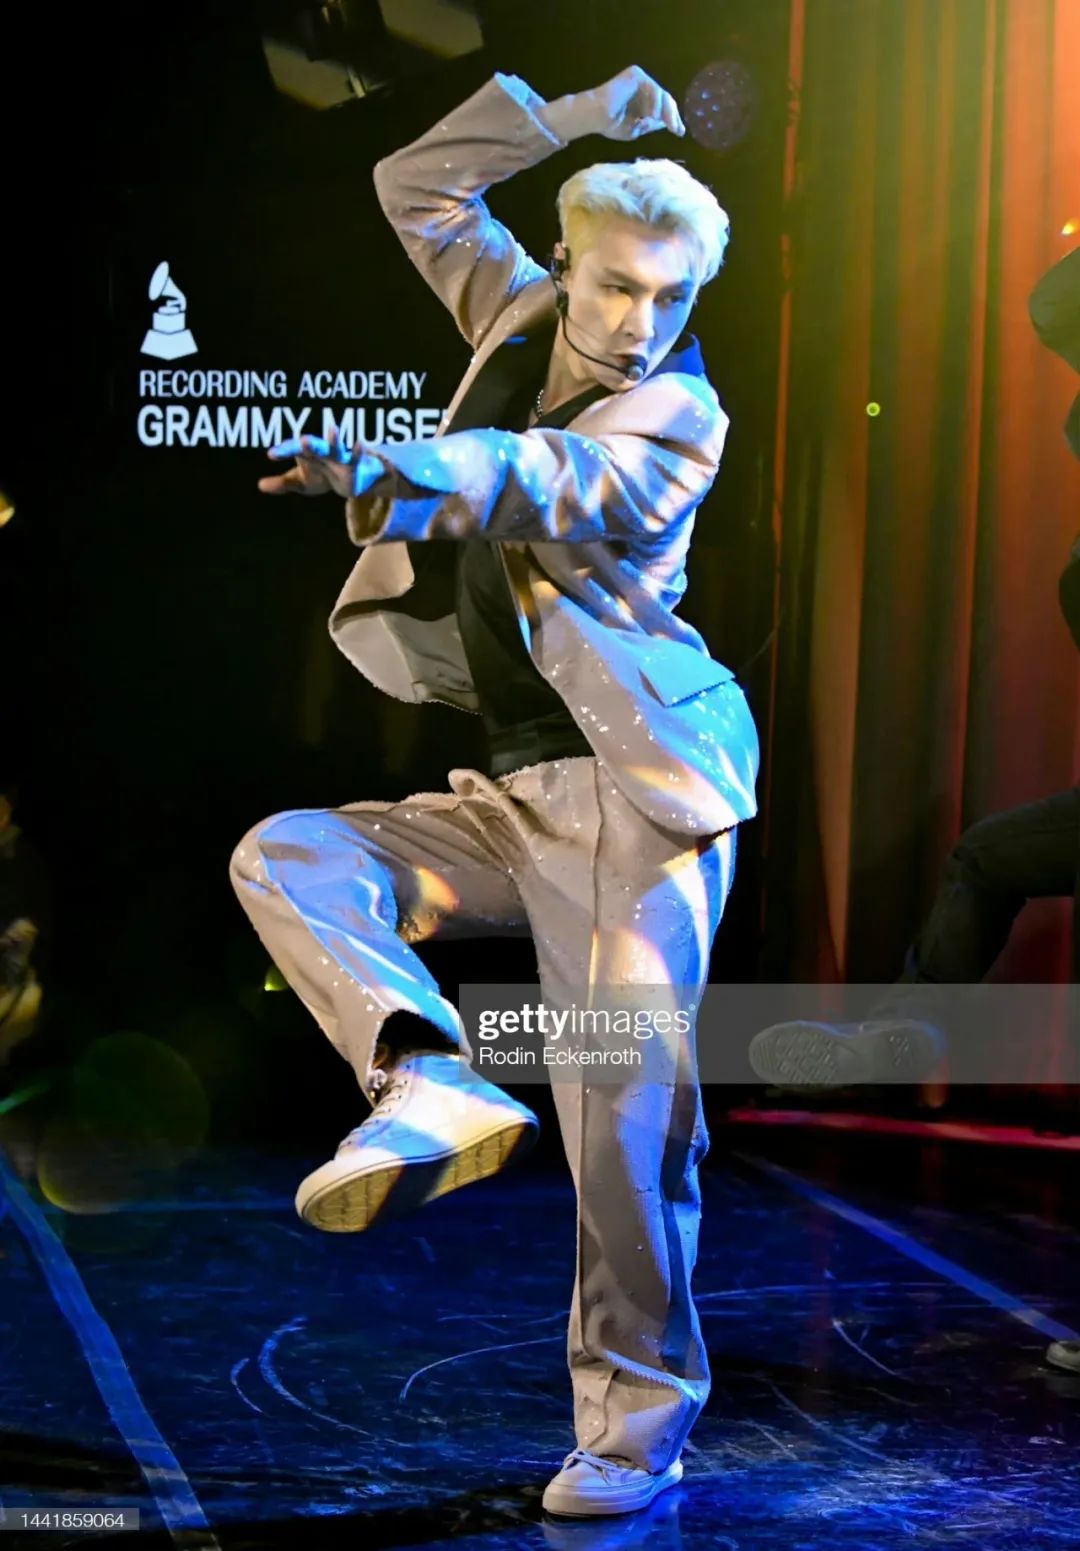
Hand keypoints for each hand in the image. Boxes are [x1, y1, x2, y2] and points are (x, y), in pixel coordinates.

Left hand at [258, 428, 385, 497]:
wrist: (348, 480)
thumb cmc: (320, 476)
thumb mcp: (301, 482)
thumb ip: (282, 483)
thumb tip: (260, 485)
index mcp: (306, 453)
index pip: (292, 449)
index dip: (283, 451)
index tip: (272, 454)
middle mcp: (321, 451)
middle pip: (313, 445)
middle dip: (308, 443)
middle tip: (303, 440)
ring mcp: (338, 456)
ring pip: (335, 447)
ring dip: (334, 439)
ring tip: (333, 428)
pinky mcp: (353, 464)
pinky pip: (355, 457)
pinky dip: (358, 450)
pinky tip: (359, 443)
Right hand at [543, 66, 685, 143]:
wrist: (596, 116)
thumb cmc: (610, 124)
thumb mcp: (636, 129)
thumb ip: (650, 124)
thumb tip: (665, 123)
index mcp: (642, 99)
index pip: (662, 107)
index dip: (672, 119)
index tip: (678, 132)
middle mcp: (642, 87)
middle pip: (665, 99)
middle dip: (673, 115)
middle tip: (677, 130)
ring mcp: (639, 79)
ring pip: (661, 94)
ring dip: (666, 112)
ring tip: (667, 126)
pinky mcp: (636, 74)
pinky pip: (652, 87)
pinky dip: (655, 102)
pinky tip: (652, 115)